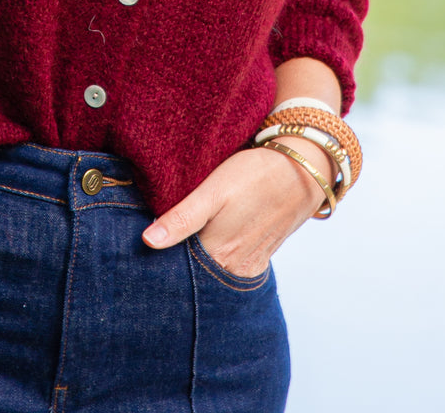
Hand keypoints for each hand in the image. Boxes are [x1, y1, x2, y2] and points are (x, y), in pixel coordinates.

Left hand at [142, 138, 331, 276]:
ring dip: (196, 263)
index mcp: (219, 254)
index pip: (178, 270)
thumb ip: (181, 219)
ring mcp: (250, 266)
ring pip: (213, 272)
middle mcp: (235, 268)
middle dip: (176, 264)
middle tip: (155, 246)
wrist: (302, 170)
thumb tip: (147, 242)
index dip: (159, 261)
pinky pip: (231, 268)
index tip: (141, 250)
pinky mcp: (260, 257)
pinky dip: (217, 261)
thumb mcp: (213, 191)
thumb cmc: (255, 175)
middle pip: (196, 275)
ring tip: (179, 245)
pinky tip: (208, 244)